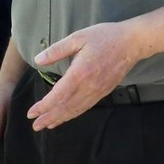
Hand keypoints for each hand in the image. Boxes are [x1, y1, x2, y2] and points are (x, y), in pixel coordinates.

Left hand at [27, 20, 145, 129]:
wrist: (132, 43)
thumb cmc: (104, 37)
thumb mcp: (77, 37)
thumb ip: (57, 50)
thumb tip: (37, 60)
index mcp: (80, 73)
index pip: (58, 96)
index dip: (44, 106)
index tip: (31, 112)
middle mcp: (89, 86)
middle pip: (65, 107)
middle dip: (49, 117)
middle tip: (35, 126)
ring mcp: (97, 91)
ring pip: (76, 110)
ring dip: (60, 119)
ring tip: (47, 125)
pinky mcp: (104, 92)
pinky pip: (86, 107)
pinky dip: (73, 114)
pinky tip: (66, 117)